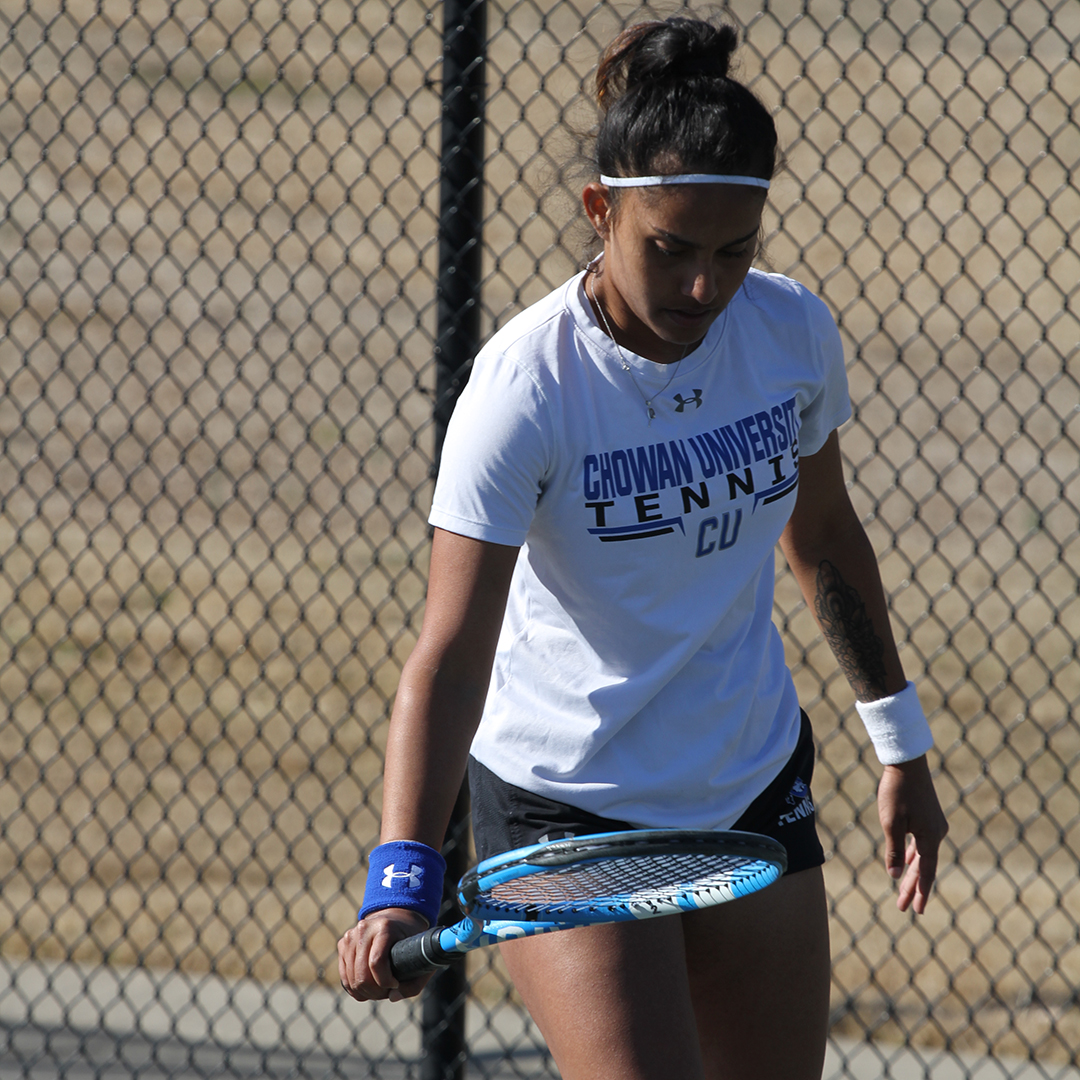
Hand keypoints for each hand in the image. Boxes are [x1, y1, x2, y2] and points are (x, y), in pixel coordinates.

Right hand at [338, 908, 432, 1001]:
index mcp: (385, 927)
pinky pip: (344, 978)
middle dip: (376, 991)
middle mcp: (364, 928)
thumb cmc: (411, 941)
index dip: (385, 982)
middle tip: (388, 991)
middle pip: (362, 975)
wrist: (397, 919)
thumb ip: (413, 984)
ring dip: (366, 993)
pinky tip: (369, 987)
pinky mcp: (343, 944)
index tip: (396, 984)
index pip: (376, 962)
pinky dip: (356, 989)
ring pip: (352, 980)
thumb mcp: (421, 957)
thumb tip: (392, 998)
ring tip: (380, 989)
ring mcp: (350, 936)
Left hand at [876, 755, 947, 913]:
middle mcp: (936, 833)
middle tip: (905, 908)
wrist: (907, 762)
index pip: (926, 872)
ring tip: (903, 892)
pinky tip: (907, 863)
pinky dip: (913, 856)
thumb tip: (895, 875)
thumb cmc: (896, 791)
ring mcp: (934, 825)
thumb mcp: (891, 822)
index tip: (916, 910)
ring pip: (922, 856)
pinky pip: (921, 843)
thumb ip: (894, 849)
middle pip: (924, 867)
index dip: (920, 892)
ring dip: (912, 873)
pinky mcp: (928, 817)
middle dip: (913, 887)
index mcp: (930, 837)